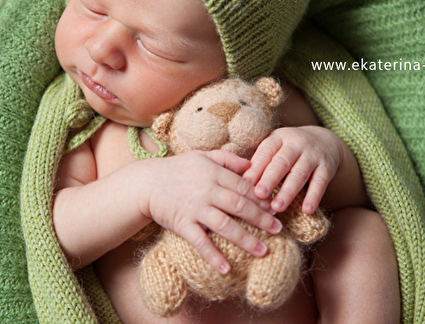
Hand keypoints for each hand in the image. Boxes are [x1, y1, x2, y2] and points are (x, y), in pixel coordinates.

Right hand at [140, 150, 282, 274]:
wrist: (146, 183)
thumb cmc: (177, 169)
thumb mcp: (203, 156)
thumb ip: (228, 159)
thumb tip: (252, 165)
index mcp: (214, 173)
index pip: (244, 187)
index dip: (261, 199)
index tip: (275, 209)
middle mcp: (207, 191)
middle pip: (239, 206)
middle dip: (261, 219)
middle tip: (278, 230)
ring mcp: (195, 208)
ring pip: (225, 225)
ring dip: (245, 239)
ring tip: (262, 251)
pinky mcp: (182, 224)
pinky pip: (200, 242)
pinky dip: (213, 256)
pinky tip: (226, 269)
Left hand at [242, 126, 346, 214]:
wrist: (326, 141)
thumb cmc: (290, 149)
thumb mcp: (276, 147)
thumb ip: (261, 161)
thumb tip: (239, 181)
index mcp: (279, 138)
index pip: (266, 152)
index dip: (256, 167)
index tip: (245, 183)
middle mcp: (296, 143)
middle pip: (282, 162)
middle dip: (270, 179)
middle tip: (259, 195)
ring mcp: (313, 155)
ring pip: (299, 174)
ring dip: (288, 191)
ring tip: (277, 207)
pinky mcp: (327, 167)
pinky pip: (320, 183)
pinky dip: (314, 196)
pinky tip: (307, 210)